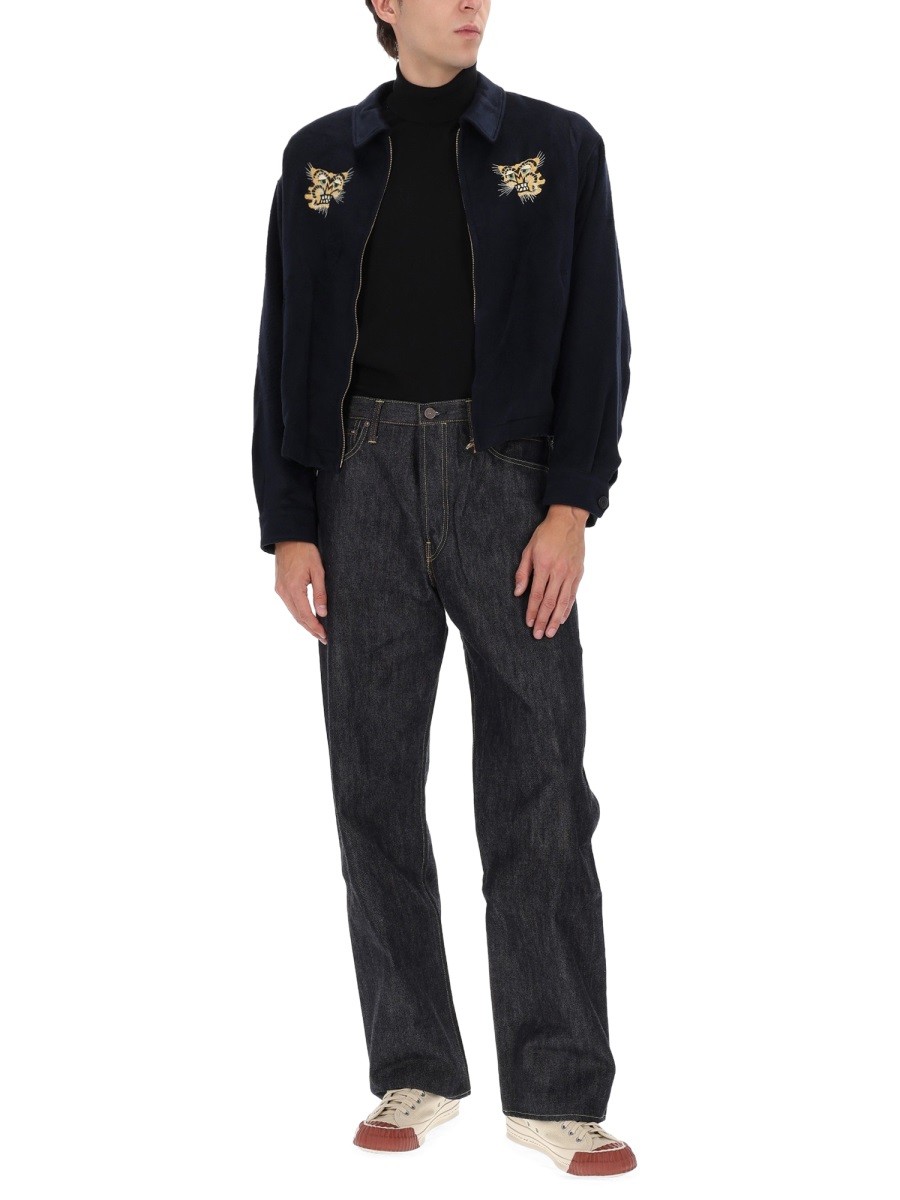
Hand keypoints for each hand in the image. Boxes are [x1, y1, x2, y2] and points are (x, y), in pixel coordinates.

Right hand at [274, 541, 327, 642]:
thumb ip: (320, 592)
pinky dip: (299, 614)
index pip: (305, 615)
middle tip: (323, 638)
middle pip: (298, 617)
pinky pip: (289, 605)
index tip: (325, 635)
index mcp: (293, 588)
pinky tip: (307, 618)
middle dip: (311, 629)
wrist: (288, 538)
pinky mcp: (279, 587)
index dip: (315, 627)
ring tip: (317, 631)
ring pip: (293, 613)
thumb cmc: (305, 551)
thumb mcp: (318, 570)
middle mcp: (283, 592)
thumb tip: (323, 612)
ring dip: (305, 623)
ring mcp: (280, 590)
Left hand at [513, 505, 587, 637]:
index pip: (537, 594)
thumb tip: (518, 592)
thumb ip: (523, 571)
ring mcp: (570, 573)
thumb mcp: (528, 549)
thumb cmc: (546, 534)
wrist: (569, 520)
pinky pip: (572, 595)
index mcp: (544, 565)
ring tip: (550, 633)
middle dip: (543, 620)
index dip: (532, 611)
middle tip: (538, 635)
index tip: (528, 623)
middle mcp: (559, 571)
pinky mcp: (578, 573)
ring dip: (555, 620)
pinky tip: (561, 619)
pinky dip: (567, 609)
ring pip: (563, 602)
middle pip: (550, 602)